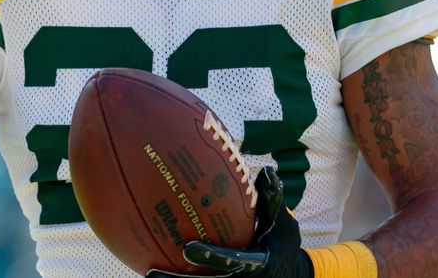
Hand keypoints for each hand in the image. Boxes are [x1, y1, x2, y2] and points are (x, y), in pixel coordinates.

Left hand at [147, 167, 311, 277]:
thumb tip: (267, 172)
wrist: (288, 275)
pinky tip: (154, 272)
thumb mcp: (284, 224)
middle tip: (155, 272)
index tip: (189, 248)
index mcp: (258, 263)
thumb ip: (273, 200)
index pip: (234, 261)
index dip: (212, 256)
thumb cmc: (282, 243)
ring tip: (149, 275)